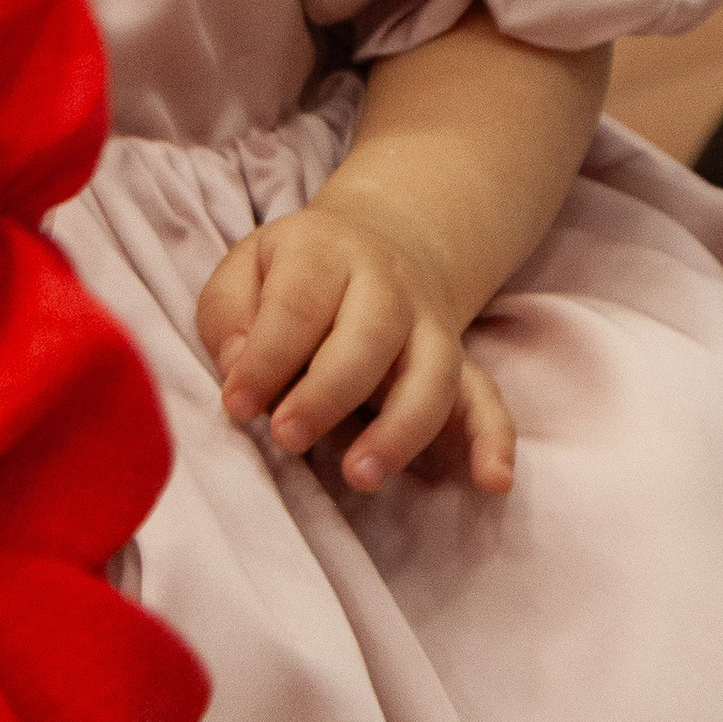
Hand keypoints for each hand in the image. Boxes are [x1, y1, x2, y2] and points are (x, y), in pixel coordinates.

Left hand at [195, 196, 517, 493]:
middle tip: (287, 438)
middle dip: (327, 393)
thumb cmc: (295, 273)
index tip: (235, 406)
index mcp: (324, 252)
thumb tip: (235, 364)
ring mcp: (428, 324)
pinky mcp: (458, 363)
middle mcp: (385, 284)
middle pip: (369, 335)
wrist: (380, 240)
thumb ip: (229, 312)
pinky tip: (492, 481)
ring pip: (431, 373)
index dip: (266, 358)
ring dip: (400, 429)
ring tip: (358, 475)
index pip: (298, 303)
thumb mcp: (247, 268)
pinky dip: (493, 439)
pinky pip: (486, 398)